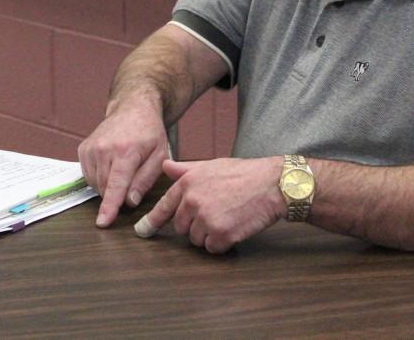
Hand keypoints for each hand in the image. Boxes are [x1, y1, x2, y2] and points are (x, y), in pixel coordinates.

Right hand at [78, 97, 168, 227]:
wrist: (132, 108)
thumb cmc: (149, 133)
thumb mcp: (159, 156)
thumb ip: (145, 180)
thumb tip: (130, 202)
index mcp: (126, 151)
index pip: (116, 185)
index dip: (109, 206)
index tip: (102, 222)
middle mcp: (104, 148)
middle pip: (105, 188)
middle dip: (117, 195)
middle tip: (132, 181)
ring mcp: (91, 148)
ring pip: (95, 184)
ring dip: (109, 187)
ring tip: (123, 169)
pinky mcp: (83, 149)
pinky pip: (88, 177)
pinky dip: (100, 178)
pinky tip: (111, 166)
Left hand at [138, 157, 283, 252]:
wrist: (271, 184)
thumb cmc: (243, 174)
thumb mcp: (211, 165)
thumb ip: (185, 170)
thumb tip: (166, 166)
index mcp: (187, 183)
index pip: (164, 207)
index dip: (151, 221)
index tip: (142, 231)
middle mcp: (192, 201)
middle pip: (180, 227)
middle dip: (194, 225)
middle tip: (215, 213)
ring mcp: (206, 218)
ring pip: (196, 240)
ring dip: (209, 235)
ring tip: (226, 218)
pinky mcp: (221, 234)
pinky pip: (212, 248)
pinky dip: (222, 244)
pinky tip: (234, 228)